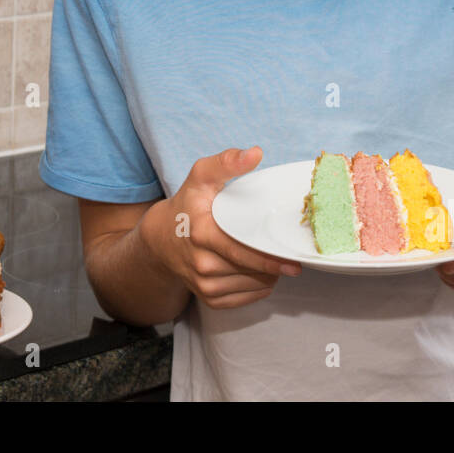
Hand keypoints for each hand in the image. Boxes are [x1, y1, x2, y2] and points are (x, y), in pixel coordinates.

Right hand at [140, 146, 301, 308]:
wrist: (160, 239)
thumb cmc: (187, 205)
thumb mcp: (201, 176)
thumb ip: (226, 162)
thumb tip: (256, 154)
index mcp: (202, 234)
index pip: (242, 252)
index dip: (270, 259)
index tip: (293, 261)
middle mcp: (201, 264)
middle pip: (252, 271)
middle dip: (274, 266)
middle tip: (291, 257)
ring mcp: (204, 285)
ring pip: (252, 286)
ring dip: (268, 276)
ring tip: (272, 259)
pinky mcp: (209, 299)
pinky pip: (245, 298)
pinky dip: (258, 288)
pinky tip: (261, 273)